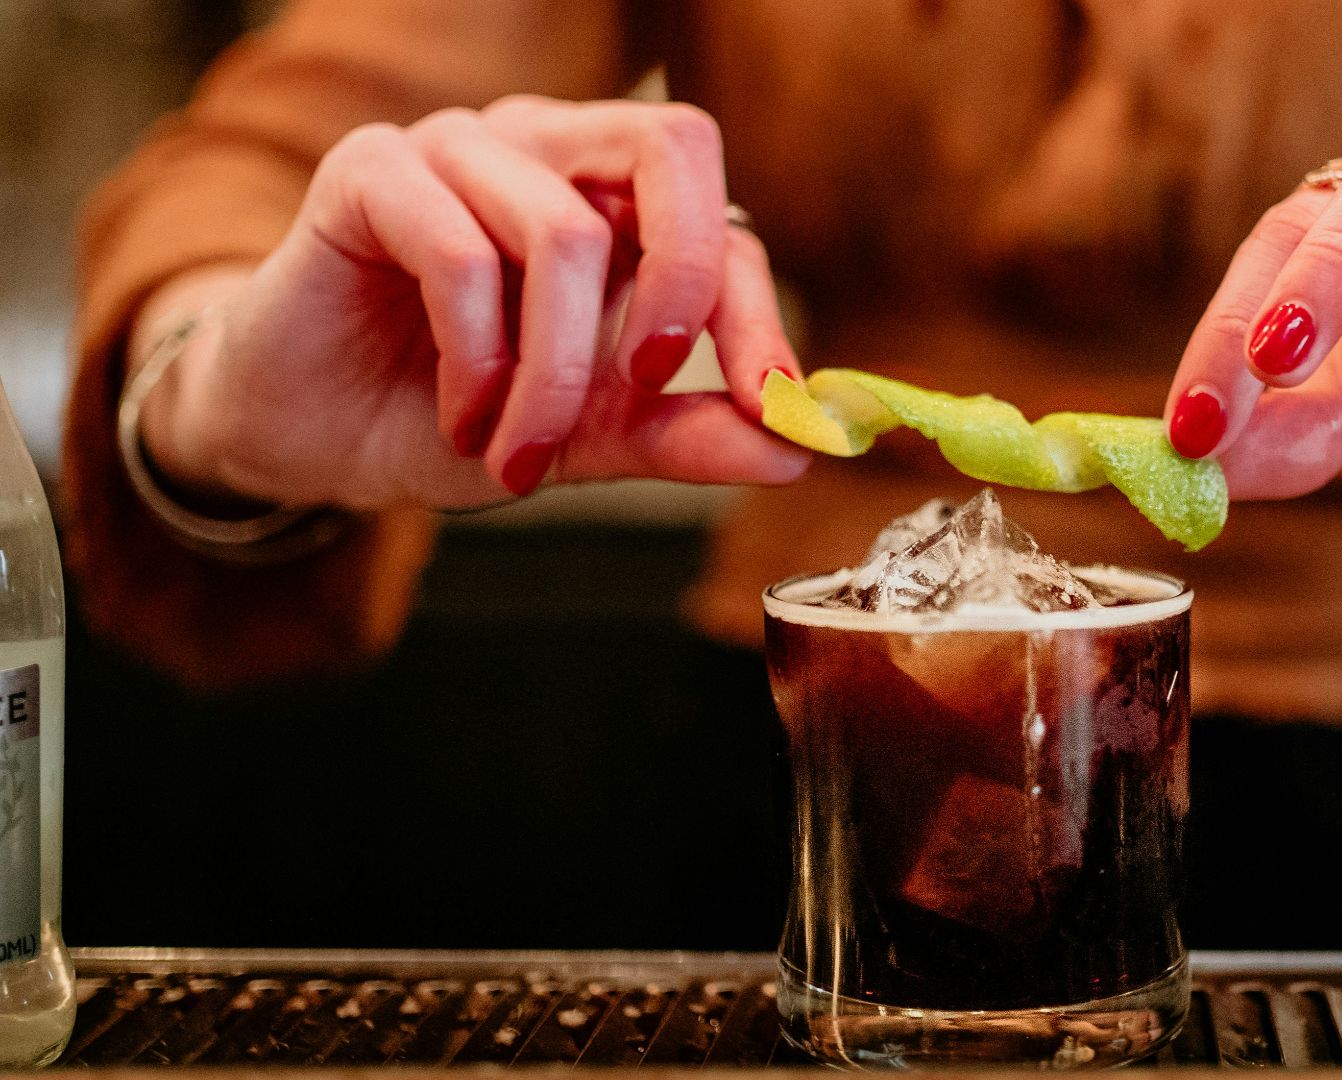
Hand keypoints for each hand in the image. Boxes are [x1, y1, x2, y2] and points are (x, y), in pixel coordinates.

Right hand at [138, 96, 807, 511]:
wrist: (306, 436)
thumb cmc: (445, 415)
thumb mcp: (585, 441)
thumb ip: (682, 434)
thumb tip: (797, 448)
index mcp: (615, 206)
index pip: (726, 228)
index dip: (759, 319)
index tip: (774, 412)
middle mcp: (549, 153)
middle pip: (671, 145)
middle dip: (682, 276)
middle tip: (650, 382)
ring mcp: (461, 149)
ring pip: (562, 233)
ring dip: (549, 374)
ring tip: (511, 448)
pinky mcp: (373, 169)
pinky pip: (459, 251)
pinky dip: (473, 357)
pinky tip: (459, 414)